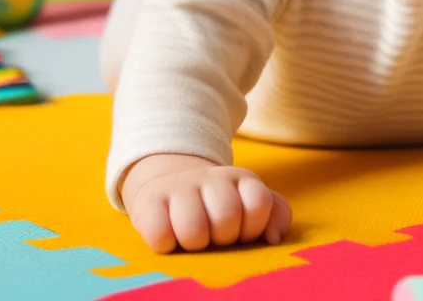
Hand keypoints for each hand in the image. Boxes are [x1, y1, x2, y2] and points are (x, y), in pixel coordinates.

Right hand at [121, 153, 291, 253]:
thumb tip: (273, 238)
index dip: (252, 227)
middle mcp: (211, 178)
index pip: (259, 203)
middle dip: (222, 236)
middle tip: (214, 235)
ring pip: (193, 229)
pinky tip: (169, 236)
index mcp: (240, 179)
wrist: (168, 190)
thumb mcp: (249, 207)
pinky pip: (160, 236)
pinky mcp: (147, 202)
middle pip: (227, 217)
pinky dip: (166, 244)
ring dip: (194, 242)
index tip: (242, 232)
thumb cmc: (216, 208)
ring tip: (192, 238)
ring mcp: (178, 187)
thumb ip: (274, 216)